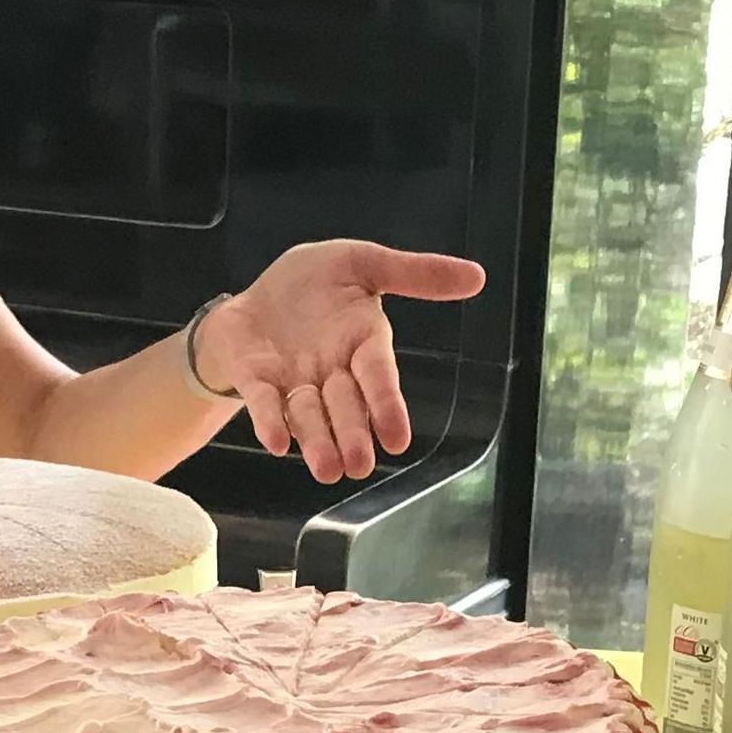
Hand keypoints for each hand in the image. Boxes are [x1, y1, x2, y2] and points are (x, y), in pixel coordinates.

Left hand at [201, 242, 487, 485]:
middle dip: (351, 434)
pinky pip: (264, 405)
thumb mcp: (363, 263)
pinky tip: (276, 444)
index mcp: (362, 343)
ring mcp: (292, 382)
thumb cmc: (313, 282)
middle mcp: (331, 372)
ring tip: (327, 469)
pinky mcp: (256, 381)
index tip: (398, 439)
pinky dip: (270, 423)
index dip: (387, 406)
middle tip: (359, 465)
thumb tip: (476, 276)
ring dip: (316, 442)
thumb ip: (414, 273)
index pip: (379, 376)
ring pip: (308, 416)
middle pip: (345, 407)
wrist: (256, 293)